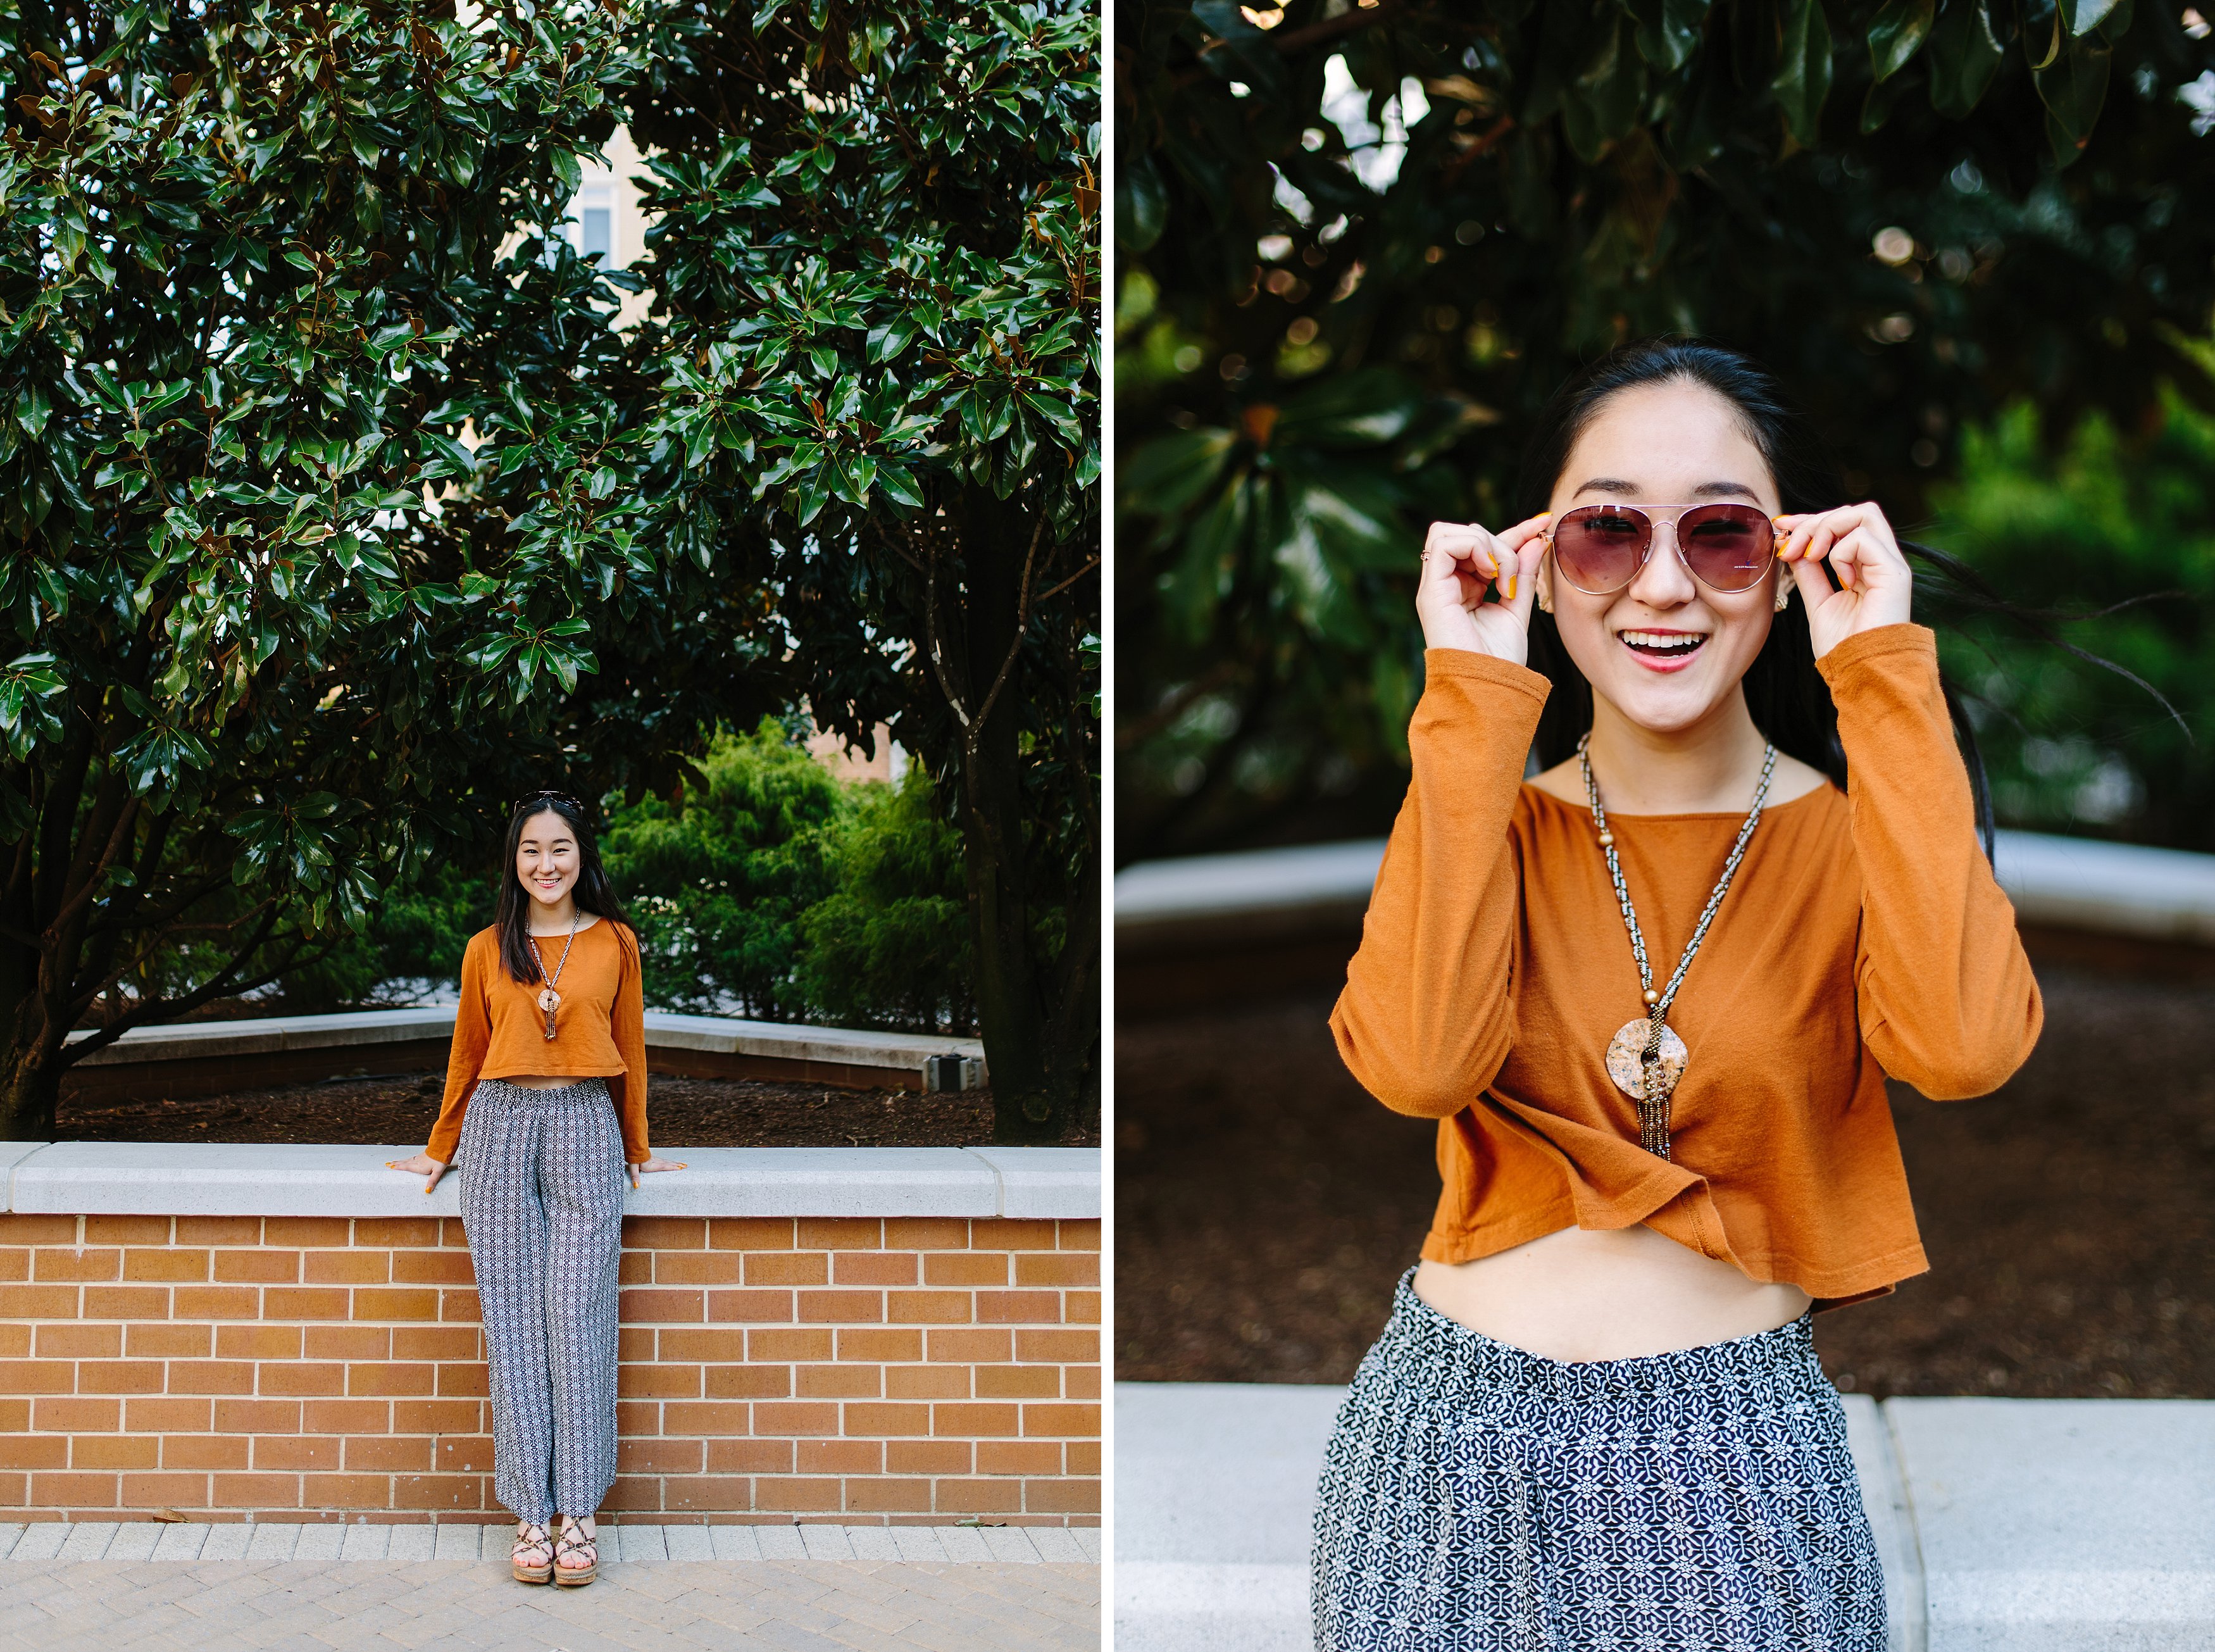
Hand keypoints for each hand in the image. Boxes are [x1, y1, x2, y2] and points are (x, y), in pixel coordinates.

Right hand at [384, 1152, 448, 1195]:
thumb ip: (432, 1181)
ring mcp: (420, 1157)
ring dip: (400, 1161)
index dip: (398, 1167)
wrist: (443, 1148)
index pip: (406, 1167)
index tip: (390, 1167)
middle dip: (395, 1164)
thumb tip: (427, 1190)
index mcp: (419, 1167)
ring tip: (394, 1162)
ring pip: (407, 1160)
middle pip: (404, 1163)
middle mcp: (417, 1161)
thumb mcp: (437, 1172)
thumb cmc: (440, 1159)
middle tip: (387, 1164)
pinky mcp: (423, 1155)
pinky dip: (407, 1159)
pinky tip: (408, 1159)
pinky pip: (411, 1158)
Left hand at [628, 1156, 686, 1187]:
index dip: (672, 1167)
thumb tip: (636, 1186)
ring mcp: (654, 1159)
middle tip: (685, 1166)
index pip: (664, 1166)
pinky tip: (669, 1162)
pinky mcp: (652, 1157)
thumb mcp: (633, 1167)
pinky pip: (663, 1160)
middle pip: (668, 1163)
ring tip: (681, 1164)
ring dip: (674, 1163)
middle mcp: (655, 1161)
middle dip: (677, 1165)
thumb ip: (635, 1177)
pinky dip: (669, 1161)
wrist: (632, 1147)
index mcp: (651, 1165)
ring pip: (666, 1161)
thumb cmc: (633, 1157)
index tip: (681, 1168)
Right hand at [1414, 514, 1548, 662]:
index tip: (1543, 524)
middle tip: (1515, 576)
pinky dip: (1474, 548)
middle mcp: (1445, 584)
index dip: (1515, 531)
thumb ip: (1524, 574)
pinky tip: (1491, 573)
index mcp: (1463, 589)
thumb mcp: (1518, 607)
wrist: (1488, 688)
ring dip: (1487, 545)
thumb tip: (1537, 539)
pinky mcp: (1430, 591)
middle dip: (1501, 542)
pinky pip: (1445, 543)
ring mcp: (1435, 587)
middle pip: (1467, 533)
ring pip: (1451, 532)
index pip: (1484, 545)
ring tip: (1502, 576)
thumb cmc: (1500, 660)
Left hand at [1775, 502, 1914, 658]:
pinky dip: (1841, 552)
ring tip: (1808, 556)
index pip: (1845, 524)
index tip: (1781, 526)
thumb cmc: (1843, 647)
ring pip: (1863, 514)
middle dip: (1814, 521)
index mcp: (1867, 567)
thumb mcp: (1817, 602)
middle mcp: (1882, 561)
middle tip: (1789, 545)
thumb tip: (1792, 546)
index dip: (1811, 520)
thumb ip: (1809, 573)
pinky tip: (1839, 578)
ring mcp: (1891, 565)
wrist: (1861, 674)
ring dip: (1826, 529)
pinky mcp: (1895, 573)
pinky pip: (1864, 539)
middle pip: (1854, 512)